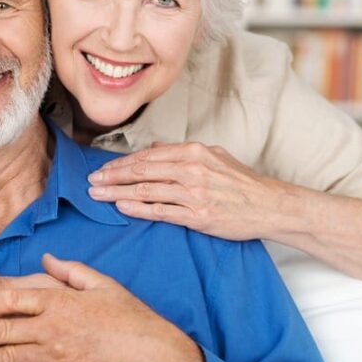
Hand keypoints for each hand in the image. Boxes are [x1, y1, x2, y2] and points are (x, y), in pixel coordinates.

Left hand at [0, 254, 204, 361]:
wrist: (150, 356)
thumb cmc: (128, 316)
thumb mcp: (101, 283)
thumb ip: (69, 270)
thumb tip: (45, 258)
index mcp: (60, 301)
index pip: (12, 301)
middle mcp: (52, 329)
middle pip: (2, 331)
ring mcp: (55, 356)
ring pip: (8, 357)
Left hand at [87, 141, 294, 241]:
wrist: (271, 206)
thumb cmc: (243, 182)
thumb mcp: (215, 156)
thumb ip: (182, 152)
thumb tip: (153, 146)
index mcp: (193, 152)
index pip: (147, 156)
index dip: (120, 163)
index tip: (102, 170)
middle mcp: (191, 169)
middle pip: (141, 171)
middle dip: (112, 177)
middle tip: (91, 182)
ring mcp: (194, 192)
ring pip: (146, 190)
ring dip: (117, 193)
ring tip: (98, 196)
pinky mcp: (198, 215)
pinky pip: (161, 211)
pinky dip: (138, 209)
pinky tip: (121, 208)